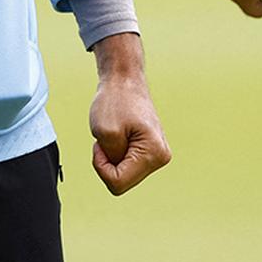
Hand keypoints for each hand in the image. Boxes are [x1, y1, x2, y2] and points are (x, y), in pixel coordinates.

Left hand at [88, 33, 170, 195]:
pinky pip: (126, 165)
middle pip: (122, 181)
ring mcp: (157, 154)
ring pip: (123, 174)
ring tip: (115, 133)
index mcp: (154, 153)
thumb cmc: (114, 101)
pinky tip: (120, 134)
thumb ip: (113, 161)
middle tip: (108, 135)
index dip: (101, 165)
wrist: (124, 79)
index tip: (100, 143)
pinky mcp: (150, 150)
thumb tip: (122, 175)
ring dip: (112, 156)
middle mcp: (161, 156)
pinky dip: (116, 153)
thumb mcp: (105, 134)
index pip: (117, 183)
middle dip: (108, 161)